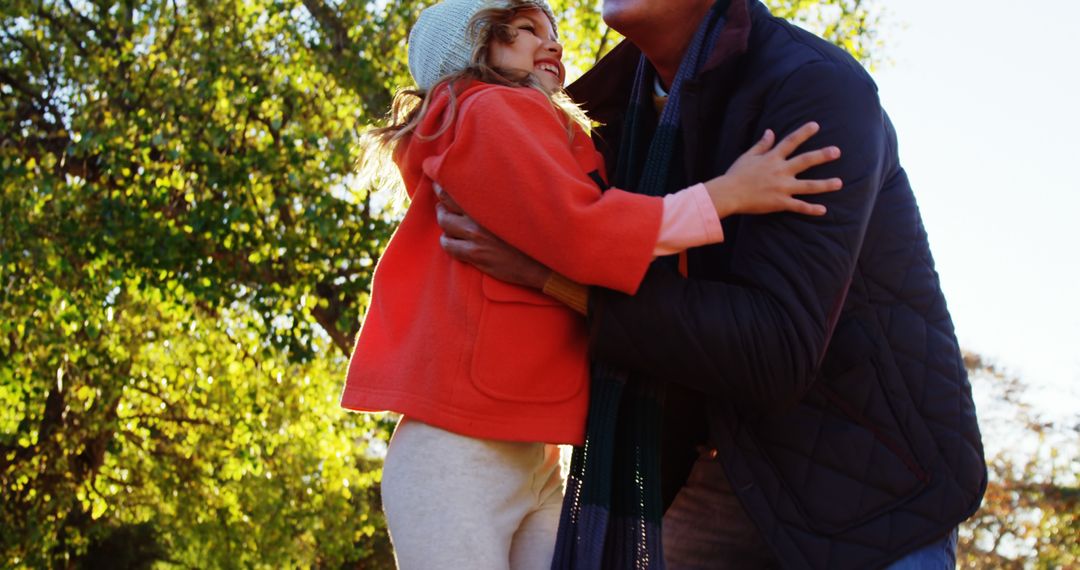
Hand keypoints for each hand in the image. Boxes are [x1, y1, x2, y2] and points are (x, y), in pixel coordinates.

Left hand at [433, 184, 550, 288]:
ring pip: (444, 224)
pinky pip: (449, 246)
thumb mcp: (519, 205)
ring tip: (448, 222)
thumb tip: (486, 182)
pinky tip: (453, 241)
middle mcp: (480, 215)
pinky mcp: (475, 254)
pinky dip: (447, 242)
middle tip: (441, 202)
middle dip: (440, 202)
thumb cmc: (534, 231)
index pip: (457, 184)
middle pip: (444, 203)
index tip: (440, 179)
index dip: (443, 181)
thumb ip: (499, 194)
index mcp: (491, 199)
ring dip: (444, 222)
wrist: (544, 260)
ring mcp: (476, 236)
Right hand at [705, 122, 842, 217]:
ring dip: (824, 184)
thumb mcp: (747, 156)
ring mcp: (781, 187)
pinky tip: (823, 210)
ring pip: (808, 186)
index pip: (790, 142)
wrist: (728, 194)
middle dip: (822, 156)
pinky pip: (798, 206)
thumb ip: (761, 145)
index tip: (816, 125)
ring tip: (839, 183)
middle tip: (837, 151)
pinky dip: (811, 209)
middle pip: (805, 161)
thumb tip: (770, 131)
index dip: (803, 132)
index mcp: (772, 158)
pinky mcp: (780, 202)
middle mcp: (780, 171)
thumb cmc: (736, 175)